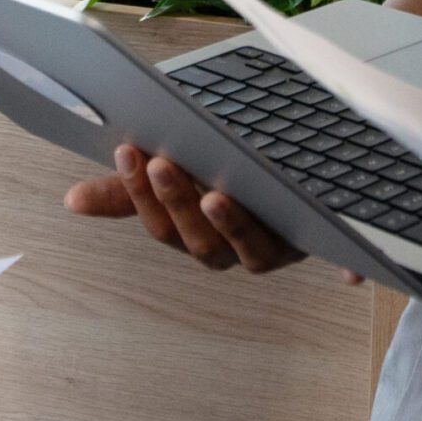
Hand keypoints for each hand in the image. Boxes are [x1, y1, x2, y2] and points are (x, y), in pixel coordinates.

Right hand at [64, 141, 322, 276]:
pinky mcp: (321, 245)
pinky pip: (337, 260)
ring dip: (235, 226)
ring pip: (254, 252)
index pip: (161, 227)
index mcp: (197, 240)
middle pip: (202, 242)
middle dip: (179, 203)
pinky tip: (350, 269)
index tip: (129, 151)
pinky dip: (347, 265)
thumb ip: (130, 195)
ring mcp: (279, 250)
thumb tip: (71, 201)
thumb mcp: (178, 182)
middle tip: (163, 161)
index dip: (141, 194)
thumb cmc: (226, 184)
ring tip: (217, 195)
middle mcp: (236, 253)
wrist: (291, 188)